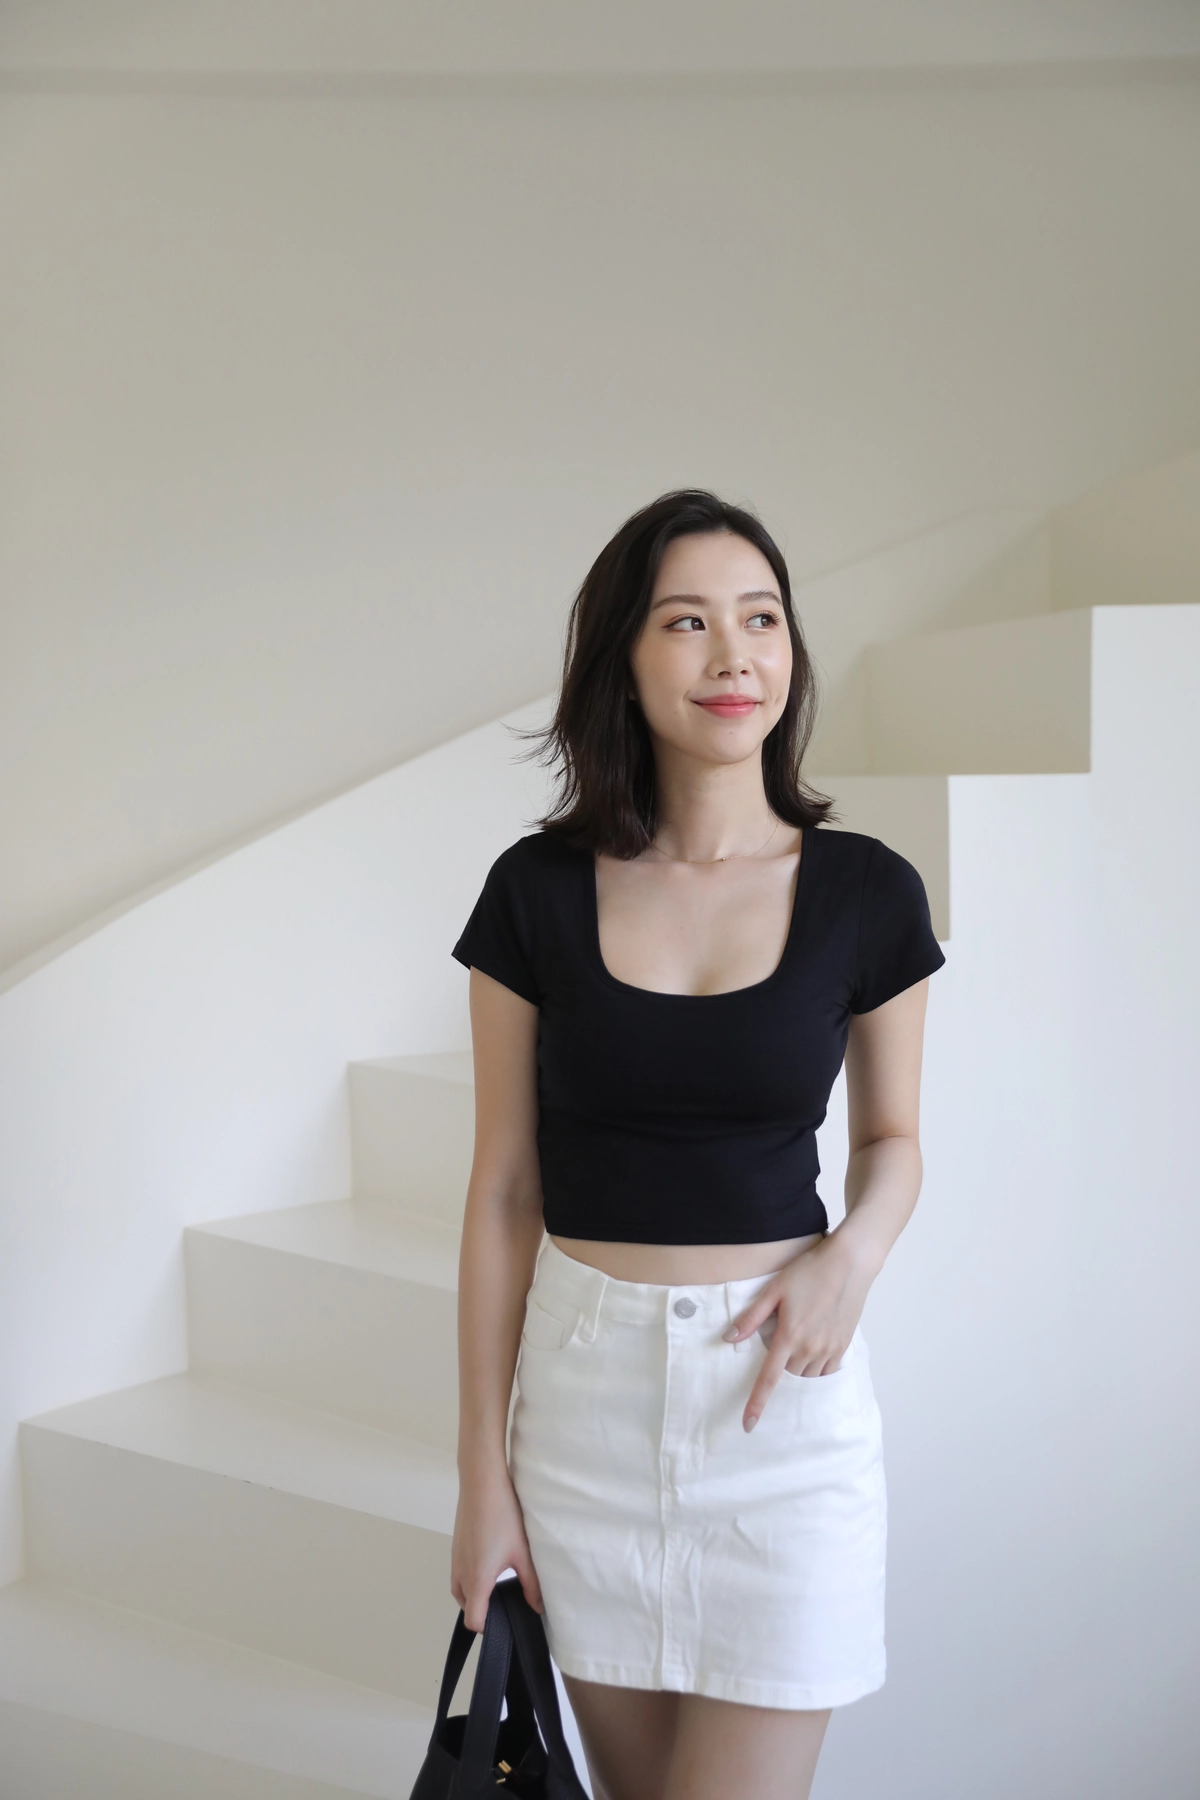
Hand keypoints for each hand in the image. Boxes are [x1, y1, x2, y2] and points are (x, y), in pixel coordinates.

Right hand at [451, 1459, 543, 1631]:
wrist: (482, 1482)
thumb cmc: (502, 1515)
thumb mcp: (523, 1552)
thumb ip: (531, 1584)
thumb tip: (537, 1607)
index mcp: (478, 1579)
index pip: (473, 1621)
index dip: (488, 1628)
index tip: (505, 1621)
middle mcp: (461, 1572)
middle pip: (466, 1607)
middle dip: (483, 1610)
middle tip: (506, 1602)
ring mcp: (455, 1558)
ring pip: (460, 1590)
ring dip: (475, 1594)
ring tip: (498, 1583)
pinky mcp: (456, 1546)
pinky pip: (458, 1573)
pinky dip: (470, 1578)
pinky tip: (489, 1562)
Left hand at [723, 1233, 871, 1431]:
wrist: (849, 1263)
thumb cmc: (809, 1271)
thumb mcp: (774, 1290)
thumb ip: (751, 1317)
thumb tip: (728, 1338)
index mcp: (789, 1335)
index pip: (769, 1378)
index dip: (757, 1403)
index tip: (749, 1425)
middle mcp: (810, 1348)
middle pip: (788, 1377)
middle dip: (778, 1371)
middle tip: (777, 1346)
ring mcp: (829, 1349)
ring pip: (807, 1376)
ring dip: (796, 1370)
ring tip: (795, 1345)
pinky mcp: (843, 1346)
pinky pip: (826, 1371)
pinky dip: (815, 1369)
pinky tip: (812, 1351)